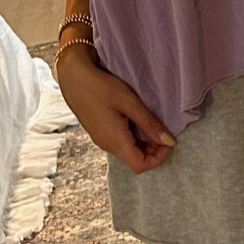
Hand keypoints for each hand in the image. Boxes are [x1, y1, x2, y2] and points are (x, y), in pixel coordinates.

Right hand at [57, 47, 176, 173]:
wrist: (73, 77)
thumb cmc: (101, 87)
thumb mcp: (130, 103)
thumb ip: (150, 124)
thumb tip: (169, 141)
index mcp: (115, 141)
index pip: (140, 166)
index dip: (158, 158)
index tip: (167, 140)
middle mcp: (107, 145)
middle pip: (135, 160)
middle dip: (153, 150)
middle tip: (162, 130)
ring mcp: (101, 140)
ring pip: (128, 151)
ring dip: (144, 143)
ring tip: (150, 123)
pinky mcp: (99, 133)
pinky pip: (120, 143)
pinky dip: (133, 138)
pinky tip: (136, 120)